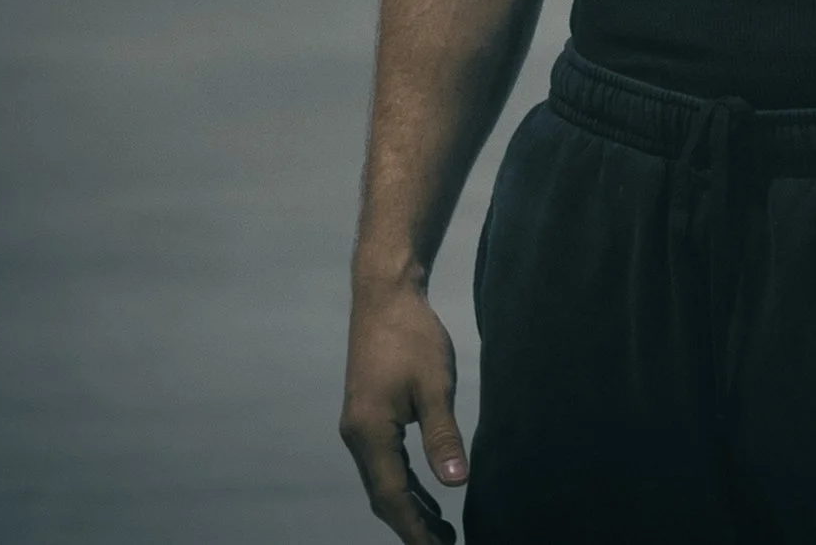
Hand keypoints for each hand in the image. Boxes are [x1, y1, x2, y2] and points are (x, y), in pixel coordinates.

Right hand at [339, 283, 467, 541]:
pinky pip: (384, 464)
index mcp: (370, 432)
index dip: (415, 528)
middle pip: (383, 496)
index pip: (392, 496)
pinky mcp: (367, 417)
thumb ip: (443, 435)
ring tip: (440, 530)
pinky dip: (404, 484)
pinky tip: (426, 492)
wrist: (384, 296)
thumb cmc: (411, 334)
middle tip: (445, 544)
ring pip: (383, 481)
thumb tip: (457, 483)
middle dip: (413, 525)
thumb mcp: (434, 384)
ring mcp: (359, 427)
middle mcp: (357, 436)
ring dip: (409, 507)